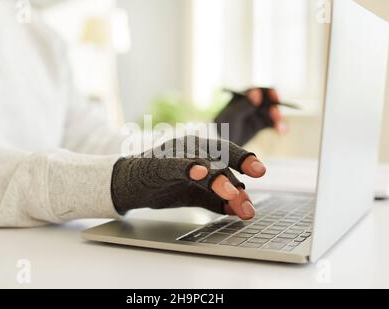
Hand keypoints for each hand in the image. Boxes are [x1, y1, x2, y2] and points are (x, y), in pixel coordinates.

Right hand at [111, 136, 266, 219]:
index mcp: (201, 150)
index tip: (260, 172)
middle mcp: (191, 146)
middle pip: (219, 155)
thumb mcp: (195, 194)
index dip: (244, 159)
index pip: (228, 153)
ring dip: (218, 177)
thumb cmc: (164, 185)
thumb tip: (242, 210)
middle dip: (238, 168)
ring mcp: (174, 153)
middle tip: (255, 182)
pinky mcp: (158, 164)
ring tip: (232, 192)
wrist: (129, 184)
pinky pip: (175, 164)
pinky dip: (188, 167)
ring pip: (202, 161)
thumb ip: (217, 199)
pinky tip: (200, 171)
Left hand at [215, 87, 286, 145]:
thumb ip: (244, 105)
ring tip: (281, 127)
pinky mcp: (260, 124)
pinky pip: (272, 123)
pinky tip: (283, 131)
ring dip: (278, 119)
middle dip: (274, 109)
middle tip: (277, 117)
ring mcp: (256, 113)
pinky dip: (278, 126)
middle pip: (268, 102)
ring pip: (271, 113)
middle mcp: (251, 103)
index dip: (268, 92)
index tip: (274, 97)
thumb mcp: (232, 116)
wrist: (221, 146)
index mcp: (243, 96)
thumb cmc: (223, 128)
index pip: (258, 90)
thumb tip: (257, 92)